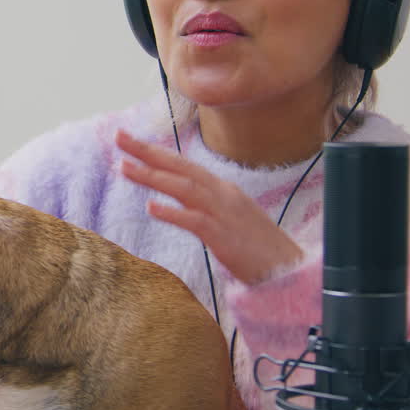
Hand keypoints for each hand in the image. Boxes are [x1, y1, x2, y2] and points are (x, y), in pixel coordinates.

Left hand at [115, 129, 302, 284]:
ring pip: (184, 188)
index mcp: (223, 190)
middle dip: (148, 151)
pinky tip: (151, 207)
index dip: (157, 152)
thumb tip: (183, 200)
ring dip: (153, 176)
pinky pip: (194, 221)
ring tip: (124, 167)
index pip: (184, 165)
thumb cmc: (259, 249)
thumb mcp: (231, 218)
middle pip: (181, 167)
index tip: (130, 141)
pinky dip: (173, 213)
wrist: (289, 272)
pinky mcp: (224, 237)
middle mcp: (223, 194)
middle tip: (119, 137)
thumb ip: (208, 205)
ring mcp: (225, 214)